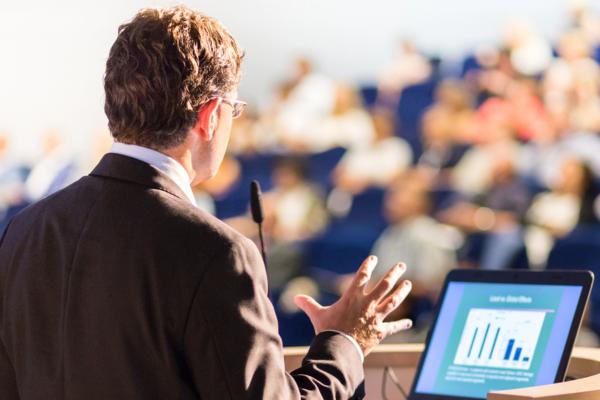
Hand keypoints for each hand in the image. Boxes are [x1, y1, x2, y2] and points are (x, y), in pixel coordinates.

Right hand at [294, 256, 411, 355]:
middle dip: (393, 274)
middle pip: (384, 285)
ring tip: (408, 284)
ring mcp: (375, 317)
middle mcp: (367, 304)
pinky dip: (402, 325)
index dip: (368, 265)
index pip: (362, 276)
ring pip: (393, 301)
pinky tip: (409, 322)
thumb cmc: (328, 331)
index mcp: (352, 297)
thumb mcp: (317, 315)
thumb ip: (308, 304)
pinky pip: (393, 327)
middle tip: (401, 265)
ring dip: (401, 292)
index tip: (374, 258)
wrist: (339, 350)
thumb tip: (295, 297)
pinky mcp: (380, 332)